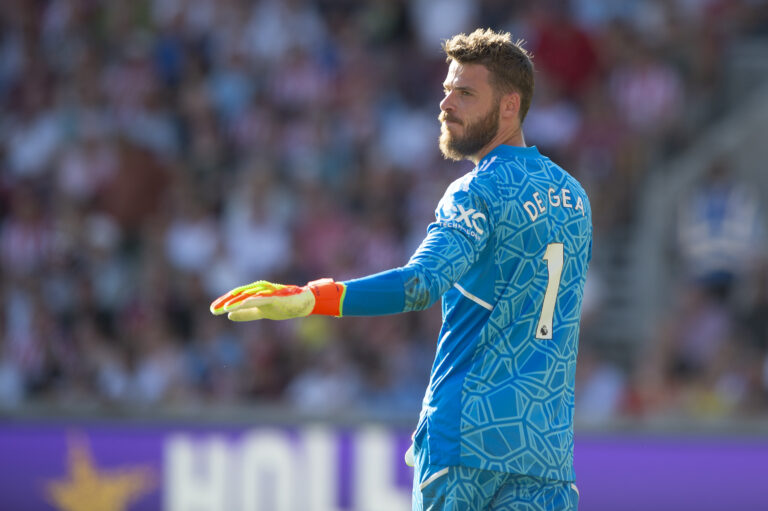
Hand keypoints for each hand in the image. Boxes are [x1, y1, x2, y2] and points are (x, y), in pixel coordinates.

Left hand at [210, 278, 345, 320]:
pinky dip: (248, 302)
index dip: (224, 302)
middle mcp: (260, 290)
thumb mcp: (262, 312)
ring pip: (247, 296)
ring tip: (223, 308)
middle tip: (213, 309)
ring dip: (235, 302)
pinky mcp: (275, 296)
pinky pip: (259, 299)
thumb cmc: (283, 306)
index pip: (236, 296)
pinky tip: (239, 306)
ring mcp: (268, 292)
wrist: (304, 303)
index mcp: (255, 294)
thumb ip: (246, 313)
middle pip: (238, 294)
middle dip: (225, 302)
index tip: (213, 310)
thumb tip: (229, 316)